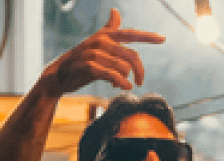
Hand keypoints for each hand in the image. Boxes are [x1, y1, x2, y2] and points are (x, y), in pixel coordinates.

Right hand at [40, 9, 163, 94]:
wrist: (59, 75)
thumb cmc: (82, 59)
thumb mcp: (96, 43)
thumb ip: (109, 29)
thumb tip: (115, 11)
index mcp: (105, 36)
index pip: (130, 34)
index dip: (148, 36)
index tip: (163, 39)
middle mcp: (101, 42)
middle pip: (131, 55)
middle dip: (139, 70)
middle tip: (140, 81)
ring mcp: (94, 53)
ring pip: (123, 67)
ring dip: (126, 79)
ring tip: (121, 84)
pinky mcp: (89, 67)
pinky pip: (112, 75)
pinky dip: (121, 82)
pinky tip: (124, 87)